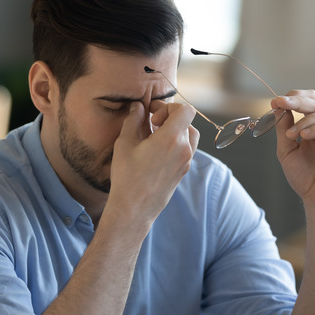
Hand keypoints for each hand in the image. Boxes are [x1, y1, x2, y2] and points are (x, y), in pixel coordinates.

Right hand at [107, 101, 198, 223]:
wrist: (135, 208)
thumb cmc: (127, 176)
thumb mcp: (125, 143)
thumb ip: (133, 120)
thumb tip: (138, 106)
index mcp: (172, 138)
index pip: (185, 110)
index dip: (169, 107)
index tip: (153, 116)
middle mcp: (184, 149)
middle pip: (188, 122)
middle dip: (170, 118)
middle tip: (151, 124)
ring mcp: (186, 162)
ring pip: (189, 136)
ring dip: (175, 131)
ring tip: (155, 137)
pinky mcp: (183, 172)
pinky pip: (186, 150)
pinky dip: (176, 144)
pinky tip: (157, 151)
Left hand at [272, 90, 314, 216]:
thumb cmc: (304, 178)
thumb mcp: (286, 151)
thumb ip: (283, 129)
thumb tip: (279, 106)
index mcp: (313, 126)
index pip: (306, 102)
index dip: (292, 98)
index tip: (275, 101)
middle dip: (296, 101)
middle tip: (280, 103)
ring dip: (304, 120)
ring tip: (291, 134)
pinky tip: (305, 136)